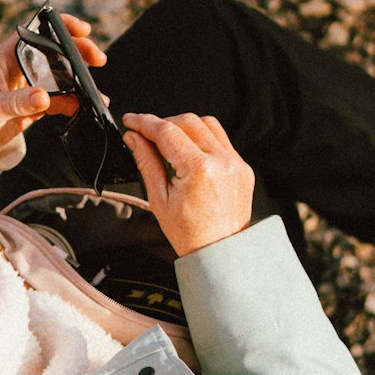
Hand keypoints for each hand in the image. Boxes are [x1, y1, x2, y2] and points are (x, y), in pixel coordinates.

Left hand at [0, 14, 105, 162]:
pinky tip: (83, 109)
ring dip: (79, 82)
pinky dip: (72, 104)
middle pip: (54, 52)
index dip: (59, 26)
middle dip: (77, 52)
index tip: (81, 30)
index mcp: (5, 57)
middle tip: (98, 59)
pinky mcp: (32, 107)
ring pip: (60, 77)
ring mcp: (28, 87)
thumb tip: (43, 97)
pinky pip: (57, 101)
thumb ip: (15, 103)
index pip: (35, 32)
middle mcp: (19, 68)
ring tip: (96, 94)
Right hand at [122, 111, 253, 257]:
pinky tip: (189, 151)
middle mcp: (221, 161)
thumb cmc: (191, 234)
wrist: (221, 253)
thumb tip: (133, 138)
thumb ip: (146, 162)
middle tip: (145, 133)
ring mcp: (235, 163)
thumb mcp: (159, 199)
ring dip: (185, 126)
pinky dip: (202, 138)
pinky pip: (221, 140)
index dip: (144, 122)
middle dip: (163, 122)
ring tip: (168, 141)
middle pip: (187, 121)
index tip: (131, 121)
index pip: (166, 131)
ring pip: (207, 124)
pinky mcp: (242, 167)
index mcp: (199, 170)